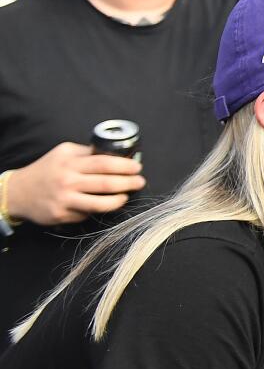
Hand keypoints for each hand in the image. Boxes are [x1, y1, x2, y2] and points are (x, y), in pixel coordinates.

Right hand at [5, 143, 143, 226]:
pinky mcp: (61, 214)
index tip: (137, 167)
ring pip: (100, 204)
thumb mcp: (63, 153)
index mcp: (70, 162)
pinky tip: (100, 205)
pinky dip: (96, 209)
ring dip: (119, 200)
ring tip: (125, 196)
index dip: (124, 166)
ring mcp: (64, 199)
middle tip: (139, 182)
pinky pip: (86, 214)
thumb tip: (116, 154)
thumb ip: (86, 153)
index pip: (104, 163)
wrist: (18, 192)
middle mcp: (67, 180)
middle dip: (128, 183)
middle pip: (106, 183)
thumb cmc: (46, 170)